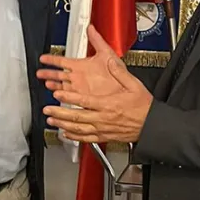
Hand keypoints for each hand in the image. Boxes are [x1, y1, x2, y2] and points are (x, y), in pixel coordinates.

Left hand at [37, 25, 153, 142]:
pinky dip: (73, 136)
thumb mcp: (134, 86)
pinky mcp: (104, 136)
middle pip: (77, 116)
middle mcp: (103, 118)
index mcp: (109, 104)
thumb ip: (119, 73)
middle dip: (59, 113)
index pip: (84, 100)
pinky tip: (65, 134)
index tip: (58, 93)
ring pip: (78, 128)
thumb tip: (110, 61)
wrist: (151, 125)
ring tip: (51, 121)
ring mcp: (103, 129)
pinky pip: (86, 138)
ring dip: (63, 125)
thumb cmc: (143, 107)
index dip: (69, 97)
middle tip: (47, 110)